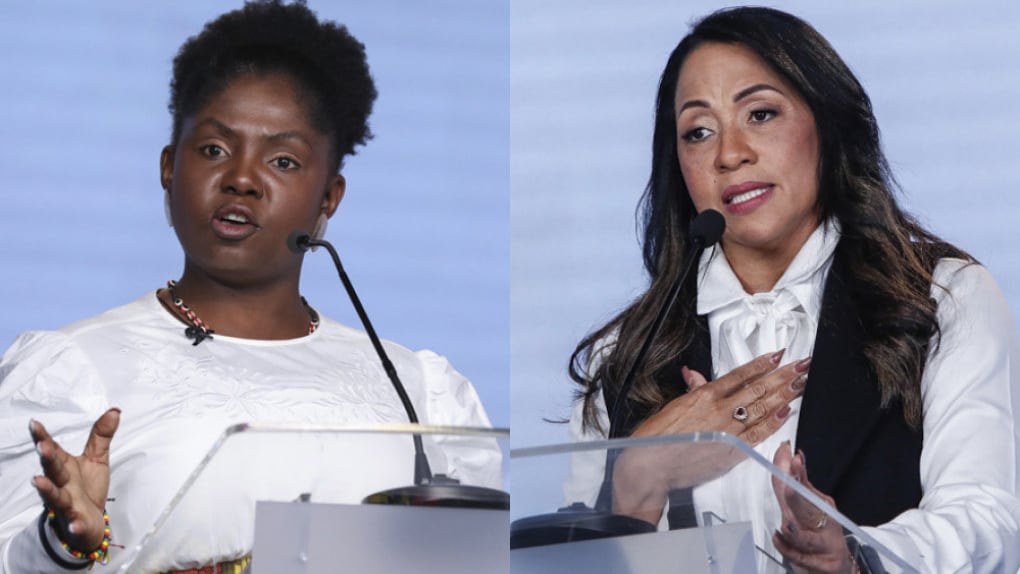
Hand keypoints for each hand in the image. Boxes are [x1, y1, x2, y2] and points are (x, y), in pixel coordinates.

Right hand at [29, 408, 120, 551]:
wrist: (89, 522)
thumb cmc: (87, 488)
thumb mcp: (96, 458)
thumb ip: (101, 435)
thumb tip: (115, 410)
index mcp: (65, 466)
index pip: (52, 449)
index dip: (43, 437)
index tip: (35, 423)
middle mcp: (62, 483)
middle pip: (52, 469)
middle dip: (47, 458)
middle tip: (42, 446)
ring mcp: (67, 503)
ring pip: (55, 495)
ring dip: (47, 489)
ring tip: (38, 481)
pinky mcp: (77, 521)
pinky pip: (75, 523)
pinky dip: (74, 524)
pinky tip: (74, 525)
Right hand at [612, 350, 807, 521]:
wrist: (649, 466)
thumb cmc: (655, 438)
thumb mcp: (672, 406)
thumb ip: (691, 390)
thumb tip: (694, 374)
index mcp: (704, 395)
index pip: (740, 374)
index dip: (762, 364)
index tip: (778, 355)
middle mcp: (719, 410)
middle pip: (758, 388)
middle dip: (783, 375)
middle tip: (803, 365)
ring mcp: (727, 430)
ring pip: (762, 407)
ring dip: (785, 394)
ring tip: (802, 383)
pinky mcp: (731, 452)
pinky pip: (757, 434)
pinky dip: (773, 422)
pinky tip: (786, 412)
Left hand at [772, 442, 855, 573]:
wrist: (838, 567)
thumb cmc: (821, 533)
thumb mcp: (813, 506)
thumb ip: (798, 481)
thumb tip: (787, 451)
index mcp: (822, 508)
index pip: (807, 489)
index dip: (799, 474)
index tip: (794, 459)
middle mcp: (823, 526)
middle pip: (808, 511)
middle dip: (798, 498)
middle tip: (790, 486)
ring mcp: (823, 547)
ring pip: (806, 539)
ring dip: (795, 532)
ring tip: (787, 524)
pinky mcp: (820, 566)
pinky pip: (800, 558)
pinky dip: (787, 549)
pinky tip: (778, 539)